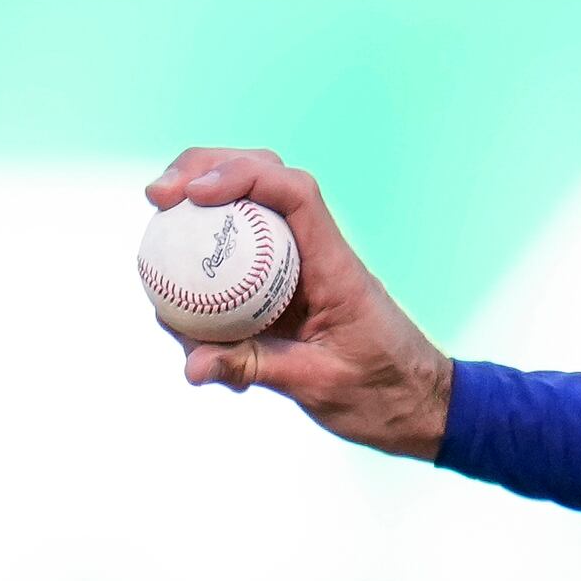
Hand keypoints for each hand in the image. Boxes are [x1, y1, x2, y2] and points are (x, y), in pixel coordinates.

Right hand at [144, 149, 453, 458]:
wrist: (423, 409)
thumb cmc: (385, 397)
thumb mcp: (318, 386)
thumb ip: (254, 368)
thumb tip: (190, 367)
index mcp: (336, 267)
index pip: (294, 192)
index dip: (239, 176)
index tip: (191, 195)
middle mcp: (320, 254)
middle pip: (264, 179)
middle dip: (204, 172)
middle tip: (156, 197)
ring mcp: (304, 268)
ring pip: (250, 212)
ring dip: (201, 211)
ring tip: (156, 234)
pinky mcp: (291, 290)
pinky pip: (245, 260)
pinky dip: (210, 267)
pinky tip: (179, 303)